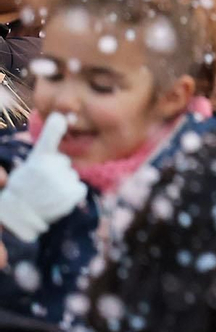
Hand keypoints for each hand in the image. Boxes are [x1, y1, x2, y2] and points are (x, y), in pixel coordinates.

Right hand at [0, 114, 88, 240]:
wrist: (20, 216)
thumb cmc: (26, 185)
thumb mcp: (34, 160)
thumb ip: (48, 139)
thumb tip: (62, 115)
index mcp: (37, 159)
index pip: (48, 139)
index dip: (56, 126)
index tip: (61, 117)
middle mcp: (49, 169)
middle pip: (65, 163)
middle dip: (56, 171)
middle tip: (41, 182)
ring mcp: (61, 183)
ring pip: (71, 176)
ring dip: (63, 184)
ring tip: (46, 193)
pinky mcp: (71, 196)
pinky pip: (79, 189)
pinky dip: (71, 194)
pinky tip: (57, 200)